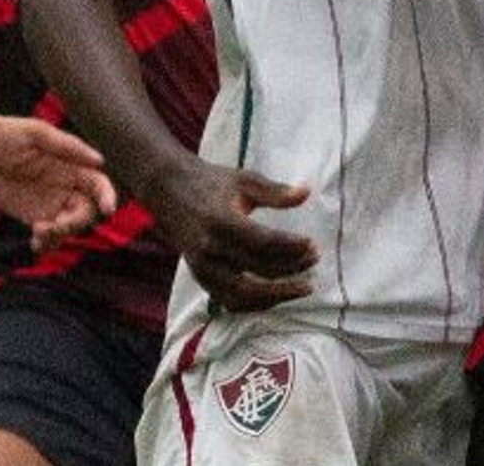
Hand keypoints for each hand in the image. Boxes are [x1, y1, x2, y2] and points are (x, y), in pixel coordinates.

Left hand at [0, 115, 117, 244]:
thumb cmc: (7, 134)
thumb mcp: (37, 134)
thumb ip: (67, 146)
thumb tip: (99, 161)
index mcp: (71, 167)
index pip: (99, 185)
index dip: (108, 197)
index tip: (107, 210)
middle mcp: (65, 187)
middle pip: (85, 211)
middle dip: (75, 222)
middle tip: (53, 225)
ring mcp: (48, 202)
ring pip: (68, 227)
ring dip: (60, 235)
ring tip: (38, 233)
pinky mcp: (30, 215)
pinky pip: (47, 234)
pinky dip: (46, 243)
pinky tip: (35, 244)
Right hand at [147, 161, 318, 311]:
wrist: (169, 191)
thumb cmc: (212, 183)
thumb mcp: (244, 180)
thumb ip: (275, 191)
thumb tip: (306, 192)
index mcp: (221, 222)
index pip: (262, 243)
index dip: (290, 247)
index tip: (312, 245)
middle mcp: (209, 249)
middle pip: (256, 270)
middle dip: (290, 269)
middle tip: (314, 260)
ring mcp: (202, 267)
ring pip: (242, 294)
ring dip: (276, 295)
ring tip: (304, 286)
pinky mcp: (200, 277)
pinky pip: (229, 300)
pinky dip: (255, 303)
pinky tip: (279, 295)